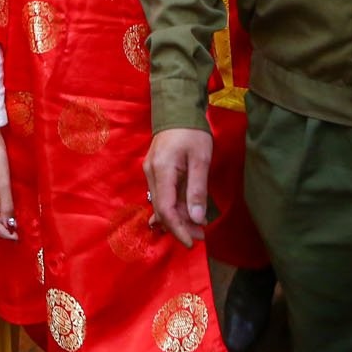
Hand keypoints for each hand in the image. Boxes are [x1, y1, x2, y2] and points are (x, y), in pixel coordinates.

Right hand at [144, 127, 212, 247]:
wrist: (178, 109)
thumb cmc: (192, 132)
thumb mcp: (201, 160)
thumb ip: (197, 190)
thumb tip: (197, 219)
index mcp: (161, 171)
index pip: (166, 209)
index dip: (178, 229)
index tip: (192, 242)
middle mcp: (151, 174)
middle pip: (162, 209)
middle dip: (180, 226)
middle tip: (200, 236)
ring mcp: (151, 172)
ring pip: (162, 203)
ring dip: (178, 217)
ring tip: (198, 226)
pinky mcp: (154, 170)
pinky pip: (162, 194)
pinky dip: (174, 206)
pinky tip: (187, 212)